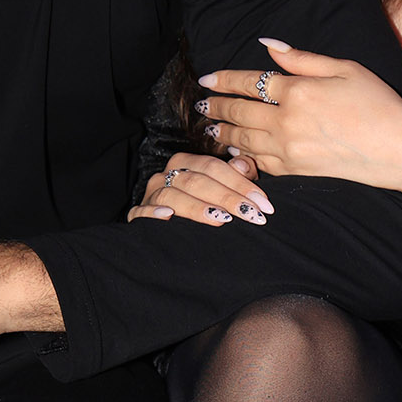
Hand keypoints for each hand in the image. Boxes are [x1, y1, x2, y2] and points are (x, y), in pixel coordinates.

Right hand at [127, 151, 273, 226]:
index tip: (264, 204)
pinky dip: (153, 213)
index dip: (241, 184)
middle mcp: (166, 174)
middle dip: (228, 198)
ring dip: (197, 207)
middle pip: (196, 181)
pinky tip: (168, 217)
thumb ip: (237, 175)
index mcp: (186, 163)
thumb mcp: (224, 189)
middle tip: (252, 216)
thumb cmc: (205, 207)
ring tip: (220, 219)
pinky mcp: (138, 214)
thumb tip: (244, 165)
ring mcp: (151, 194)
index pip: (214, 167)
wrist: (174, 238)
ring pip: (172, 195)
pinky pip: (141, 212)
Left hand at [196, 38, 401, 222]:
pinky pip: (259, 162)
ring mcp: (288, 148)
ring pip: (242, 140)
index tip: (206, 79)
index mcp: (297, 90)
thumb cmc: (377, 104)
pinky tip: (235, 152)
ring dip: (222, 133)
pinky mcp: (295, 170)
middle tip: (200, 105)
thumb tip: (267, 45)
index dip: (224, 80)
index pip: (248, 83)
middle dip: (215, 108)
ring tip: (209, 128)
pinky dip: (242, 156)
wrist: (398, 149)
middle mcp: (286, 120)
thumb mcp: (344, 68)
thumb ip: (301, 58)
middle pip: (239, 113)